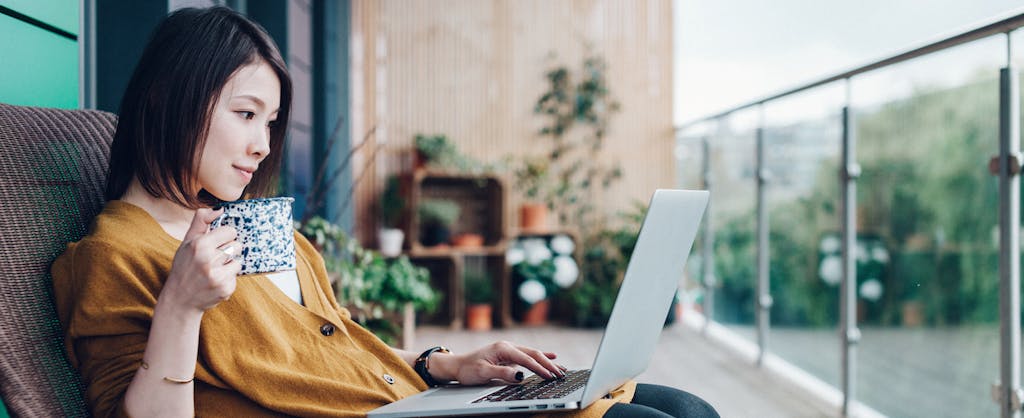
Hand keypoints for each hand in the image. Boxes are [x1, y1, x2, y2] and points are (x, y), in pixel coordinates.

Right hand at [159, 208, 240, 312]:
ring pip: (238, 261)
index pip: (230, 231)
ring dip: (229, 265)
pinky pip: (236, 277)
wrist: (180, 299)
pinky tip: (214, 282)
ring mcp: (218, 276)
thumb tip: (219, 209)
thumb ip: (201, 222)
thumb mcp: (187, 242)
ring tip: (214, 271)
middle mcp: (209, 260)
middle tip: (214, 258)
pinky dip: (228, 279)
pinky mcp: (225, 288)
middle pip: (237, 246)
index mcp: (200, 245)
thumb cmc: (184, 267)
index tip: (218, 242)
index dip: (225, 236)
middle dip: (228, 250)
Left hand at [431, 341, 567, 385]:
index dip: (540, 368)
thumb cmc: (468, 369)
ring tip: (562, 368)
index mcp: (503, 348)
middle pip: (533, 354)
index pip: (526, 359)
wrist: (457, 365)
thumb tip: (520, 375)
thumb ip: (502, 373)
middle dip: (549, 364)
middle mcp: (508, 346)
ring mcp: (509, 350)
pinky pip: (528, 356)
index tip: (550, 376)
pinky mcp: (509, 355)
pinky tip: (552, 356)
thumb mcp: (483, 373)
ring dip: (548, 361)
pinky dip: (541, 357)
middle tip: (562, 374)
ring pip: (533, 354)